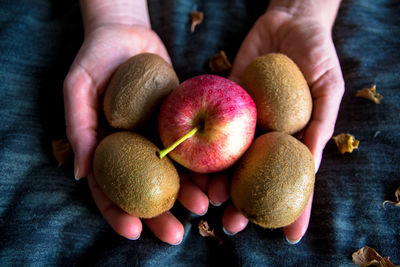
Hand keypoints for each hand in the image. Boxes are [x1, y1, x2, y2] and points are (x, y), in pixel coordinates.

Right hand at [63, 24, 205, 244]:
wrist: (128, 32)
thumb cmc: (95, 58)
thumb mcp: (77, 89)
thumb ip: (79, 128)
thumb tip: (81, 173)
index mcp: (106, 148)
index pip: (108, 188)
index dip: (118, 213)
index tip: (133, 231)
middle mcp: (134, 148)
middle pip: (146, 189)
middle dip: (160, 215)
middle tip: (175, 235)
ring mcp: (158, 137)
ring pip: (174, 173)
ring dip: (188, 194)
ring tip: (203, 209)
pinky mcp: (179, 122)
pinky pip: (192, 145)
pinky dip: (204, 163)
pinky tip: (217, 177)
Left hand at [223, 4, 343, 242]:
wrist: (287, 20)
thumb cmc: (317, 54)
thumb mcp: (328, 88)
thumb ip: (321, 124)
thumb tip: (312, 165)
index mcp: (291, 138)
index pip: (293, 181)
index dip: (294, 210)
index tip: (289, 236)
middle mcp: (265, 135)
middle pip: (253, 177)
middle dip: (244, 202)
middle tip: (234, 222)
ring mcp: (242, 121)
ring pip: (228, 158)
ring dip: (218, 181)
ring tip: (209, 200)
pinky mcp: (224, 101)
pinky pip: (210, 126)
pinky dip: (201, 145)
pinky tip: (191, 162)